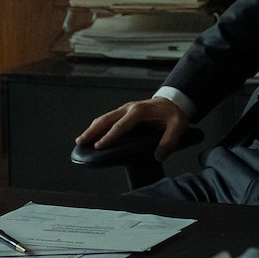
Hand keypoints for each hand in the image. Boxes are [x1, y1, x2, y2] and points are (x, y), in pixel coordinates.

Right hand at [74, 97, 188, 161]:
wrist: (174, 102)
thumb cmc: (174, 114)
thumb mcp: (178, 126)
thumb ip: (170, 141)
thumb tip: (159, 155)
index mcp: (140, 111)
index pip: (122, 125)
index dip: (109, 136)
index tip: (99, 146)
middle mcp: (129, 108)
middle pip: (107, 119)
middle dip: (92, 130)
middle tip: (80, 141)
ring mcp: (125, 109)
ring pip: (105, 118)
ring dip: (92, 128)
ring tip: (81, 140)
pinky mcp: (124, 112)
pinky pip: (109, 119)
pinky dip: (98, 126)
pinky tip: (93, 136)